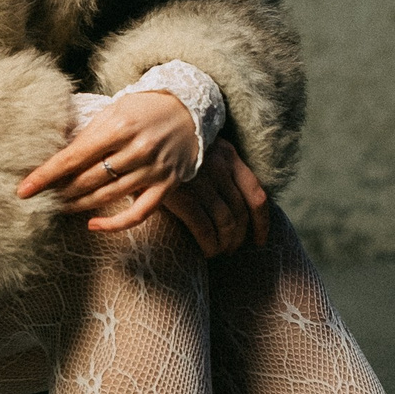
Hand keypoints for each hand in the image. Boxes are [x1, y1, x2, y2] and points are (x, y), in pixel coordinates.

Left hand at [18, 92, 198, 238]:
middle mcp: (137, 149)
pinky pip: (139, 213)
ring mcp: (154, 169)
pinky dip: (114, 224)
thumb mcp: (113, 111)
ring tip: (58, 207)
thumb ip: (88, 135)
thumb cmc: (142, 109)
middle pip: (88, 179)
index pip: (74, 157)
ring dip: (78, 205)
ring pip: (108, 196)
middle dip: (59, 191)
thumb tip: (56, 159)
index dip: (46, 175)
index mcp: (119, 126)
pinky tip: (93, 224)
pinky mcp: (167, 185)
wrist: (188, 110)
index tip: (24, 190)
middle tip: (40, 199)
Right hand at [162, 139, 270, 259]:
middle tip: (231, 249)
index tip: (260, 240)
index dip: (262, 222)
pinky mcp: (181, 194)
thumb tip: (232, 204)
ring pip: (226, 222)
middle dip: (239, 236)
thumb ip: (217, 171)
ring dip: (225, 243)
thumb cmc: (166, 148)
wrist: (133, 141)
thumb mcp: (199, 151)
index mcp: (228, 154)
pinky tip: (206, 251)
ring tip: (218, 252)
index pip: (256, 193)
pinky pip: (205, 227)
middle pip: (240, 212)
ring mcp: (201, 180)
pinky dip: (209, 244)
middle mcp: (219, 165)